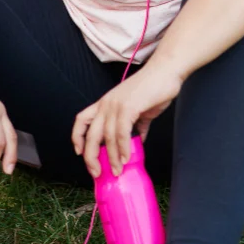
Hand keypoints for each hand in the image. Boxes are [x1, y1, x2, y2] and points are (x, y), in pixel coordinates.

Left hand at [71, 59, 182, 178]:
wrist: (166, 71)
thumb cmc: (154, 88)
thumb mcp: (139, 110)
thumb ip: (136, 126)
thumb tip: (137, 142)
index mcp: (105, 103)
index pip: (82, 120)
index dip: (77, 137)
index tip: (80, 152)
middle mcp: (106, 104)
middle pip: (90, 134)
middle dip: (91, 156)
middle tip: (97, 172)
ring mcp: (116, 104)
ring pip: (107, 136)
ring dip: (112, 157)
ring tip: (118, 170)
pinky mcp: (128, 106)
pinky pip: (121, 132)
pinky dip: (124, 147)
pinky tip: (127, 157)